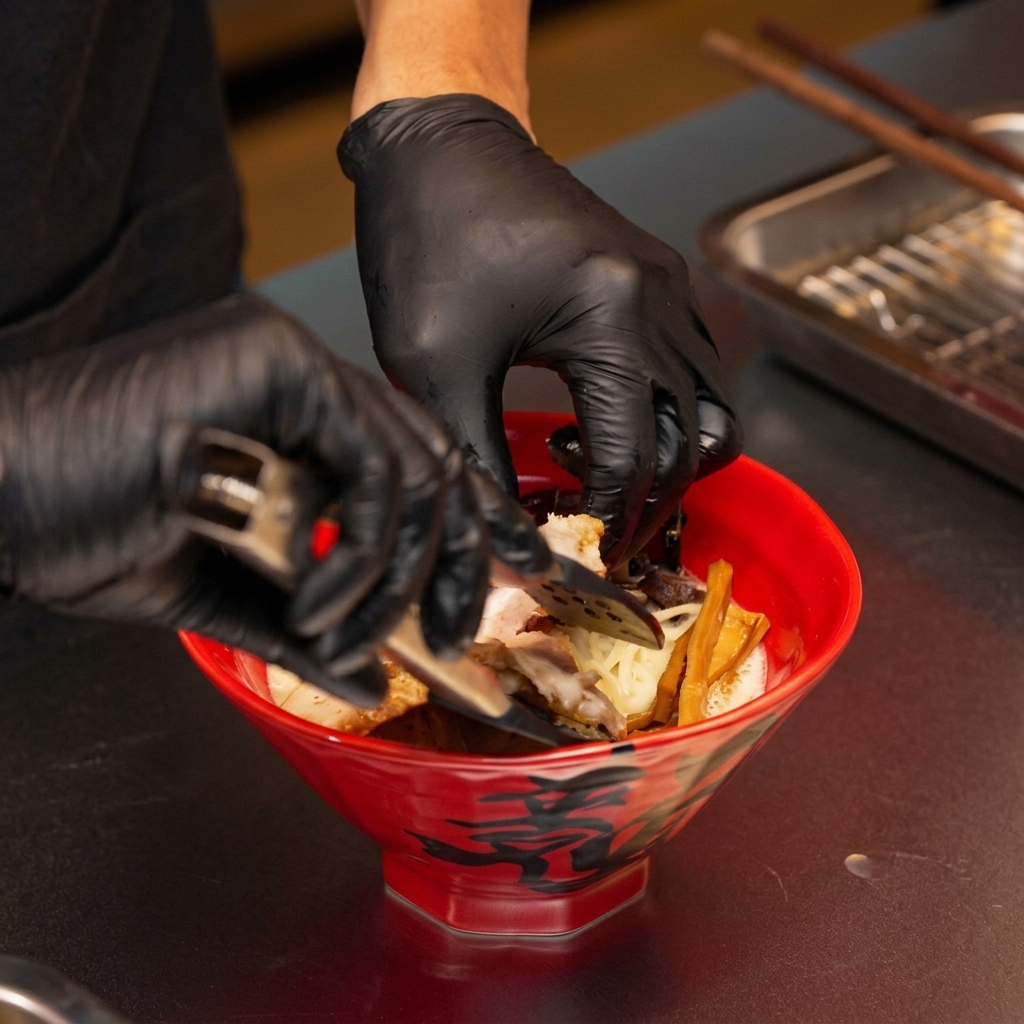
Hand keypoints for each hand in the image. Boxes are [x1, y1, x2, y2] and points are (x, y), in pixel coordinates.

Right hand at [0, 294, 547, 704]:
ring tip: (341, 635)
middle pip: (429, 463)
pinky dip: (359, 550)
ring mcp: (289, 358)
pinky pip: (370, 465)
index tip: (508, 575)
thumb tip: (365, 681)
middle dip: (457, 559)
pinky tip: (312, 602)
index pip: (410, 461)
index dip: (471, 520)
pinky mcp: (273, 361)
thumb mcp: (217, 590)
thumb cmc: (85, 532)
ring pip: (409, 469)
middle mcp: (302, 374)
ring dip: (391, 575)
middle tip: (456, 638)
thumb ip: (299, 625)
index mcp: (292, 412)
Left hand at [338, 94, 740, 567]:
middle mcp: (661, 301)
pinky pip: (694, 370)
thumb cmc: (426, 242)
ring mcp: (668, 287)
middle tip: (605, 540)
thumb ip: (476, 459)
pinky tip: (600, 422)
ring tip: (607, 483)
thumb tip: (503, 538)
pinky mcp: (659, 280)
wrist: (439, 146)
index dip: (611, 518)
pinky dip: (666, 416)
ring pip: (711, 409)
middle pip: (690, 442)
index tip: (586, 554)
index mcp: (612, 317)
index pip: (636, 455)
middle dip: (650, 505)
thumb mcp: (434, 364)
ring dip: (670, 462)